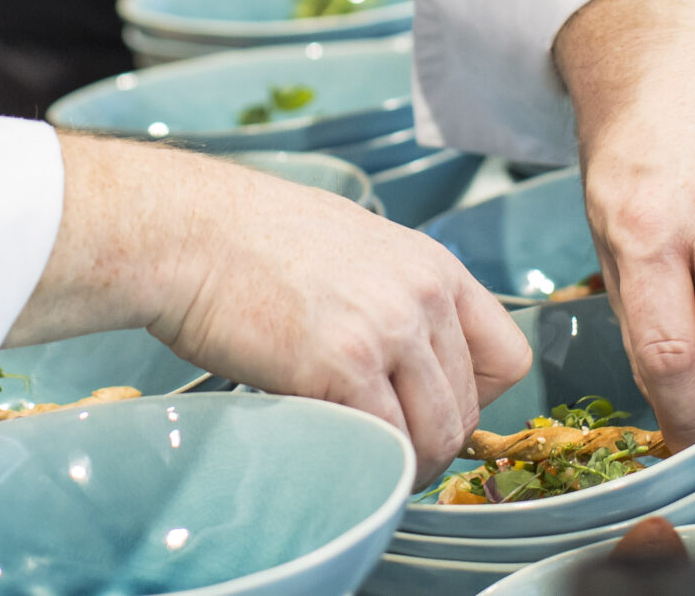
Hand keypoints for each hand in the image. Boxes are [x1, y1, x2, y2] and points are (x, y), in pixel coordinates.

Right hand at [10, 134, 531, 481]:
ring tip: (364, 460)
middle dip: (431, 441)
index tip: (434, 409)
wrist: (186, 231)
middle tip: (387, 451)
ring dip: (403, 462)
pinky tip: (336, 448)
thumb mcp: (352, 247)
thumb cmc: (247, 239)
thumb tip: (402, 358)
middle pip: (468, 407)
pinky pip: (385, 442)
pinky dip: (368, 461)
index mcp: (433, 264)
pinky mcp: (342, 365)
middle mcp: (423, 294)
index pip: (507, 357)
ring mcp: (387, 330)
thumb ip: (392, 295)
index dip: (474, 397)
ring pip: (436, 434)